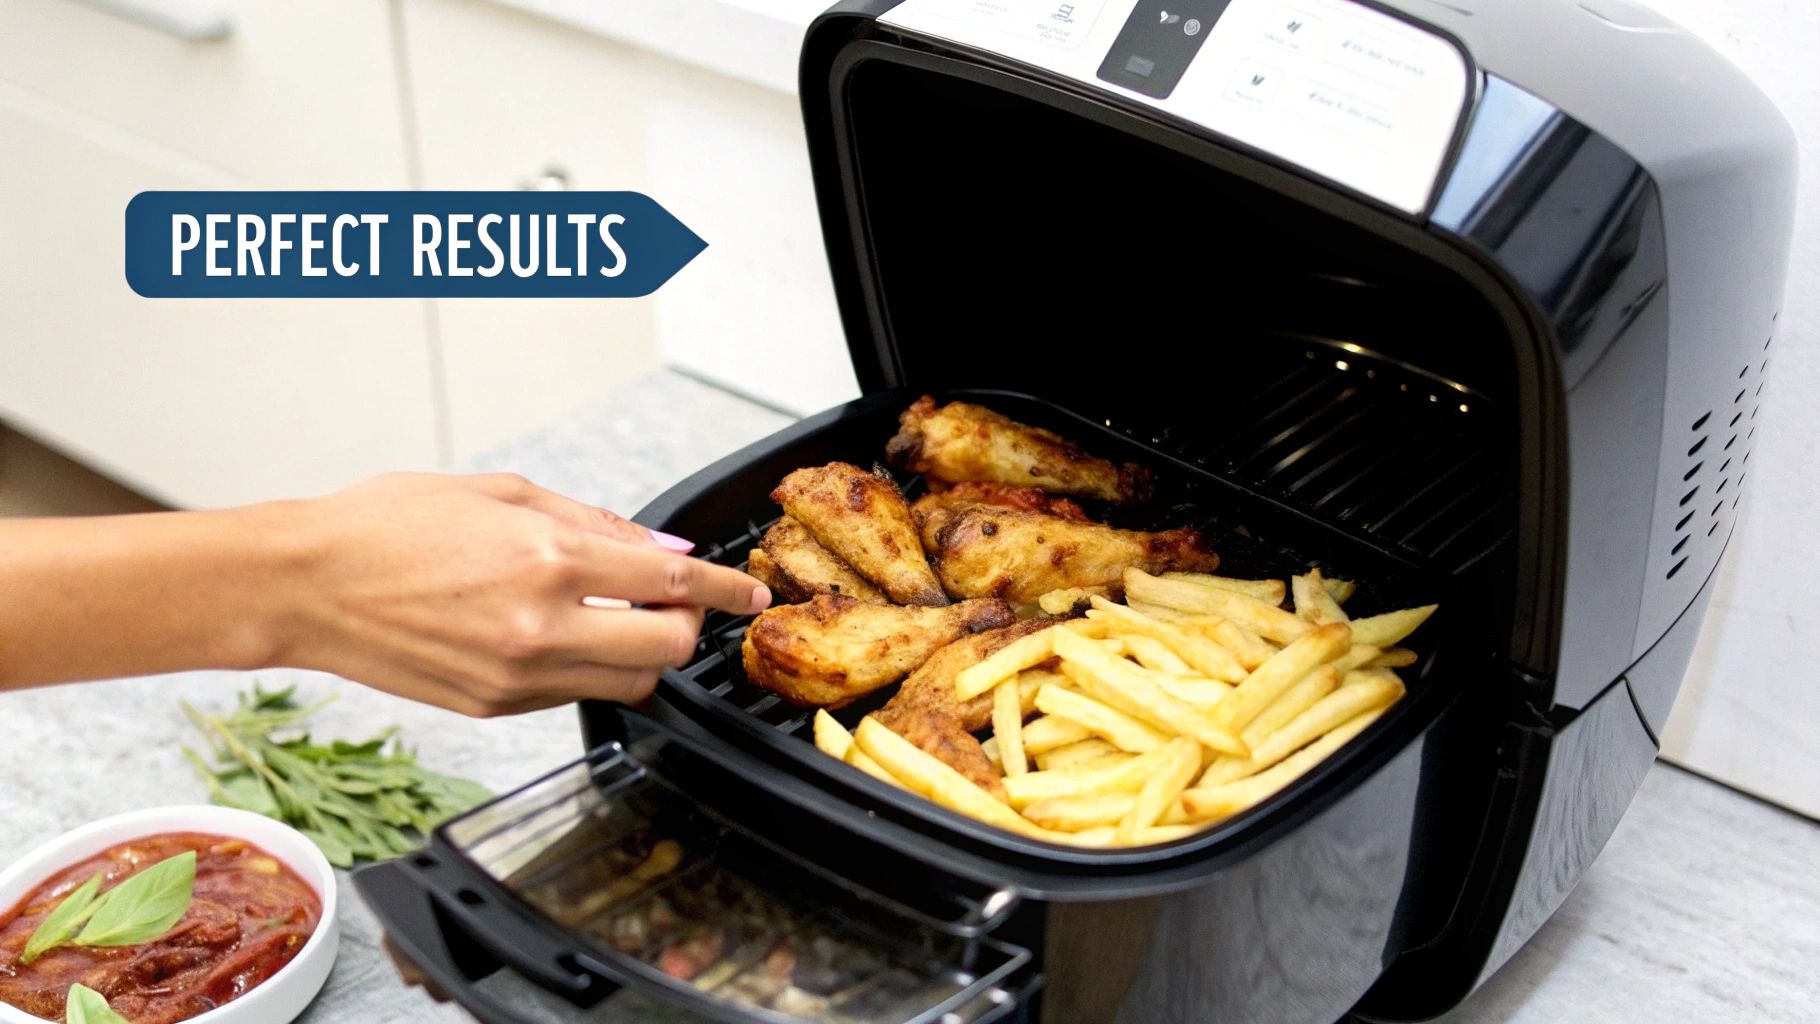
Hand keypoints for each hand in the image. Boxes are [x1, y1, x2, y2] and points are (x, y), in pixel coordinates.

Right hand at [271, 472, 769, 716]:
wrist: (305, 584)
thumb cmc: (387, 524)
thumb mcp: (502, 493)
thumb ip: (593, 524)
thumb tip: (662, 551)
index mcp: (548, 561)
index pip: (674, 585)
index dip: (726, 590)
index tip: (747, 592)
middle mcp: (540, 627)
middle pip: (666, 649)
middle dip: (688, 626)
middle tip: (677, 603)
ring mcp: (517, 676)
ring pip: (628, 683)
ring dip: (642, 653)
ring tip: (617, 617)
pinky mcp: (493, 707)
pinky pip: (574, 694)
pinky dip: (588, 666)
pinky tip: (561, 633)